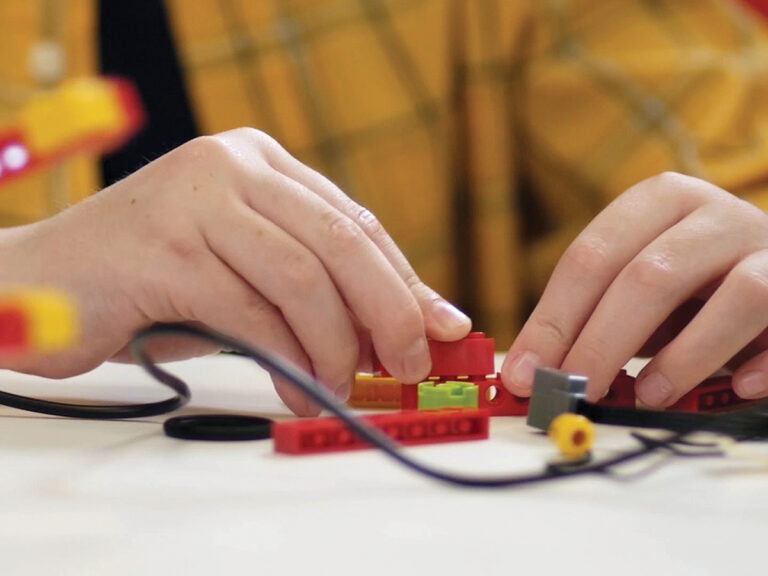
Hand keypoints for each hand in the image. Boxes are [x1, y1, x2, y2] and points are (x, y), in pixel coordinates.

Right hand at [0, 128, 470, 414]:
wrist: (40, 282)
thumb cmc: (155, 282)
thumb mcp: (249, 275)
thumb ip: (319, 290)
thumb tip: (411, 325)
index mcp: (259, 160)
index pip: (355, 221)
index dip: (404, 280)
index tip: (440, 329)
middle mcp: (230, 165)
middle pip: (342, 241)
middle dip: (389, 311)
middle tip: (408, 365)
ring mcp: (194, 199)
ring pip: (303, 278)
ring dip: (335, 346)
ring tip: (341, 387)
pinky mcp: (161, 249)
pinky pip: (251, 311)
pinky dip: (285, 359)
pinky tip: (297, 388)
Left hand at [502, 172, 767, 406]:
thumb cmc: (691, 289)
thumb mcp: (634, 291)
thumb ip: (590, 321)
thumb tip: (532, 375)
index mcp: (658, 201)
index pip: (590, 257)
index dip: (553, 320)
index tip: (525, 375)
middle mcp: (715, 213)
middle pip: (650, 275)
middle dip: (603, 343)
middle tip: (575, 393)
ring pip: (738, 296)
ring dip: (687, 356)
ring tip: (648, 397)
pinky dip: (764, 363)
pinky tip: (737, 387)